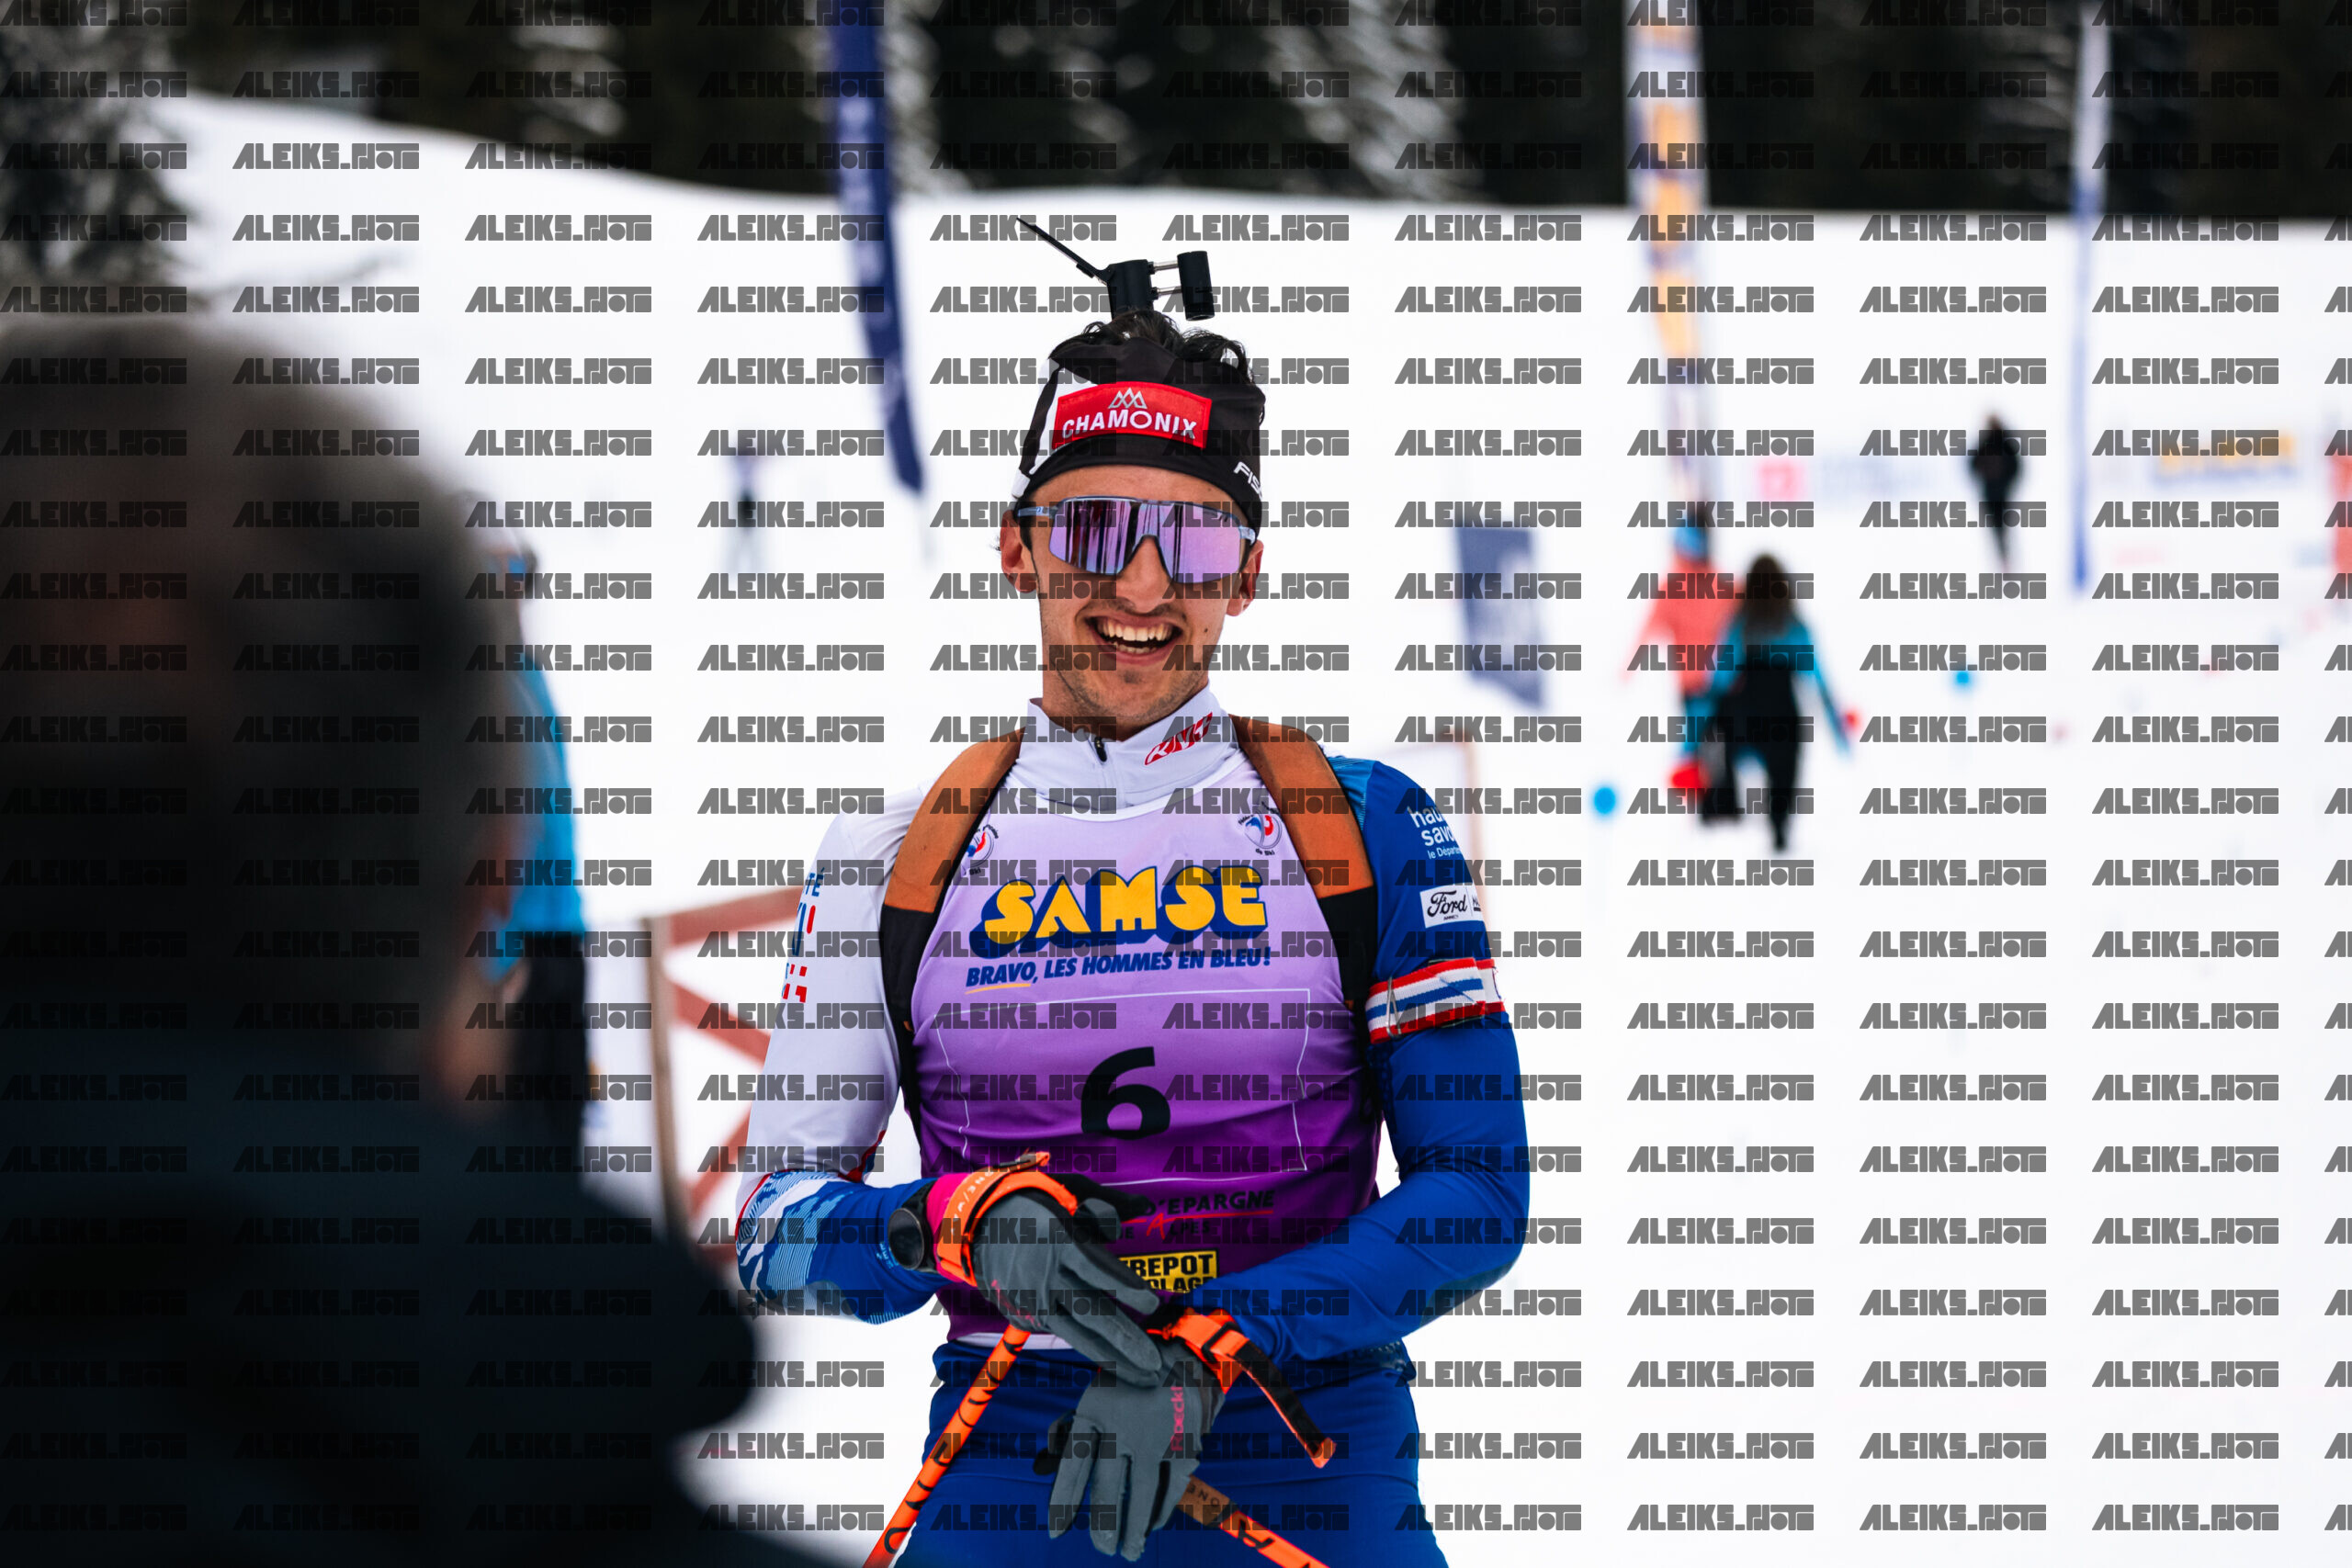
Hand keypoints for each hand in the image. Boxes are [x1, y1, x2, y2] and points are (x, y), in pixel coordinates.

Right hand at [969, 1185, 1162, 1382]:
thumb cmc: (1031, 1204)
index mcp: (1058, 1242)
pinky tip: (1116, 1360)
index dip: (1125, 1287)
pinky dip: (1089, 1346)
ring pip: (1078, 1335)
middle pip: (1092, 1312)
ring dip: (1112, 1358)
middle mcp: (1046, 1277)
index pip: (1098, 1270)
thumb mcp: (1068, 1192)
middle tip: (1156, 1362)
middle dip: (1126, 1340)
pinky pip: (1062, 1333)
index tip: (1152, 1304)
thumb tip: (1145, 1208)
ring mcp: (1034, 1301)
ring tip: (1142, 1376)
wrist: (975, 1224)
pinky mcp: (1025, 1316)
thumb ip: (1108, 1206)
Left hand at [1037, 1348, 1226, 1558]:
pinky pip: (1171, 1487)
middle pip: (1108, 1490)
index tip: (1055, 1532)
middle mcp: (1124, 1426)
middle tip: (1103, 1550)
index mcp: (1095, 1408)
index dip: (1063, 1501)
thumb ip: (1075, 1428)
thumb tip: (1046, 1464)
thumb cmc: (1131, 1375)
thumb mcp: (1097, 1392)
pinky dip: (1162, 1509)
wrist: (1188, 1347)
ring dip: (1135, 1529)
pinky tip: (1155, 1524)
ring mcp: (1157, 1436)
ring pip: (1142, 1495)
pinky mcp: (1186, 1442)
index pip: (1073, 1466)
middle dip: (1104, 1527)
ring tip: (1129, 1551)